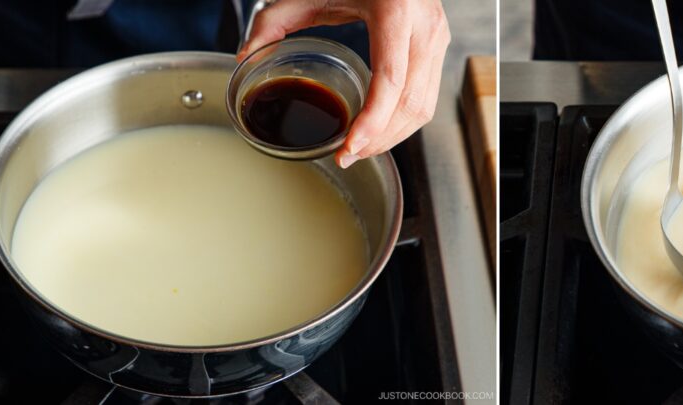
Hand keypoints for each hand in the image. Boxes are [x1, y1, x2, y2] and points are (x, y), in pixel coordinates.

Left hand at [238, 0, 450, 167]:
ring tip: (360, 149)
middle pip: (411, 103)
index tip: (349, 147)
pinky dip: (403, 121)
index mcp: (396, 11)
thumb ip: (274, 19)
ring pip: (424, 107)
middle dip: (380, 139)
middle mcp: (425, 27)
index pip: (391, 80)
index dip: (372, 121)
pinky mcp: (438, 46)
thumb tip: (245, 54)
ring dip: (393, 136)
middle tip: (347, 156)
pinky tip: (377, 129)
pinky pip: (427, 96)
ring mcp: (437, 38)